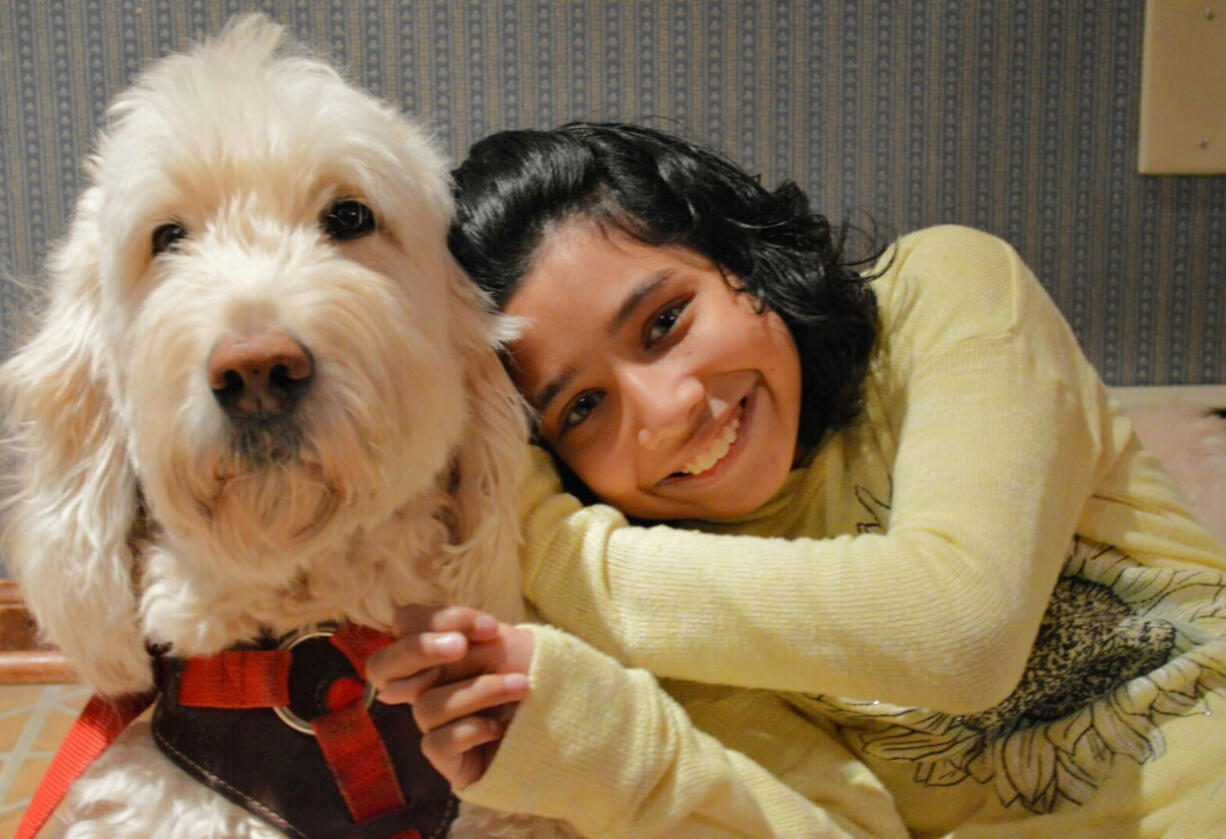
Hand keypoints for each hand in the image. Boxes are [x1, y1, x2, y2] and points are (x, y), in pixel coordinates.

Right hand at [367, 605, 533, 788]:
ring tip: (521, 687)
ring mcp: (433, 722)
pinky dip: (472, 729)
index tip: (489, 626)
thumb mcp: (495, 641)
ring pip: (427, 705)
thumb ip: (452, 641)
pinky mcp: (446, 757)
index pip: (404, 626)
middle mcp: (423, 686)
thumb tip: (393, 684)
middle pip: (381, 668)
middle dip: (420, 651)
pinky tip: (499, 727)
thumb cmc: (528, 668)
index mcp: (432, 651)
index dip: (436, 620)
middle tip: (460, 647)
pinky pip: (438, 742)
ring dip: (480, 691)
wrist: (567, 706)